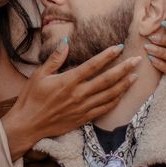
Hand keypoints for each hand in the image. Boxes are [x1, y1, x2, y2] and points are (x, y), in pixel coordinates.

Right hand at [1, 39, 143, 157]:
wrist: (28, 124)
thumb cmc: (31, 98)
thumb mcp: (39, 75)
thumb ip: (55, 58)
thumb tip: (66, 42)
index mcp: (68, 81)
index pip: (93, 65)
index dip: (107, 56)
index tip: (119, 47)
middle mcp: (78, 94)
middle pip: (107, 80)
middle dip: (124, 69)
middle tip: (137, 60)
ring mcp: (83, 108)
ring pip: (109, 95)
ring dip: (124, 85)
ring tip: (135, 75)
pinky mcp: (83, 118)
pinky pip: (104, 109)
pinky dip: (115, 101)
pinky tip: (122, 94)